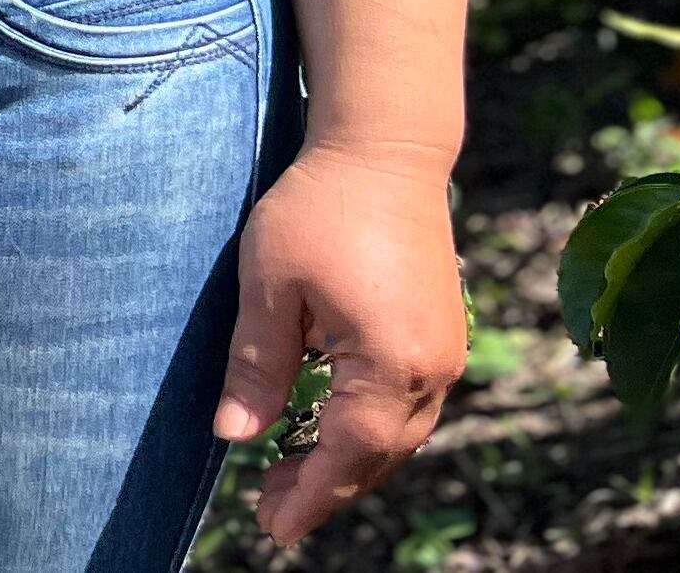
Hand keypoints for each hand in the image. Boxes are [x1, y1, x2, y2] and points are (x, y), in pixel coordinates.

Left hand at [213, 141, 466, 545]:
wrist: (385, 149)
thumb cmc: (319, 207)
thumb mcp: (270, 284)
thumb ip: (256, 365)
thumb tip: (234, 436)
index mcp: (391, 362)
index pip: (348, 454)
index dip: (309, 496)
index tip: (273, 529)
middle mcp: (432, 369)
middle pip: (379, 456)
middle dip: (325, 489)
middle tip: (269, 513)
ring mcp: (445, 354)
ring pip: (399, 436)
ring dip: (350, 464)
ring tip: (291, 481)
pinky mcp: (443, 335)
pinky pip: (409, 407)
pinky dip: (372, 432)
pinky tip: (331, 434)